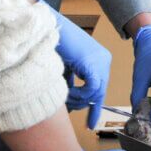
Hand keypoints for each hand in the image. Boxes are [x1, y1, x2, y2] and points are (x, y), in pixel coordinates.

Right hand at [47, 3, 111, 128]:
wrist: (47, 27)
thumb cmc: (53, 44)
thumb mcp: (66, 66)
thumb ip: (71, 81)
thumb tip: (72, 100)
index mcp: (98, 59)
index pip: (100, 87)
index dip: (94, 107)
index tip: (89, 123)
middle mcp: (103, 60)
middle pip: (99, 92)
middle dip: (85, 106)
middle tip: (71, 111)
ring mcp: (100, 61)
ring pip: (96, 93)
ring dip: (78, 100)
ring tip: (65, 97)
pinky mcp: (93, 64)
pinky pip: (92, 89)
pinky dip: (79, 94)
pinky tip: (68, 91)